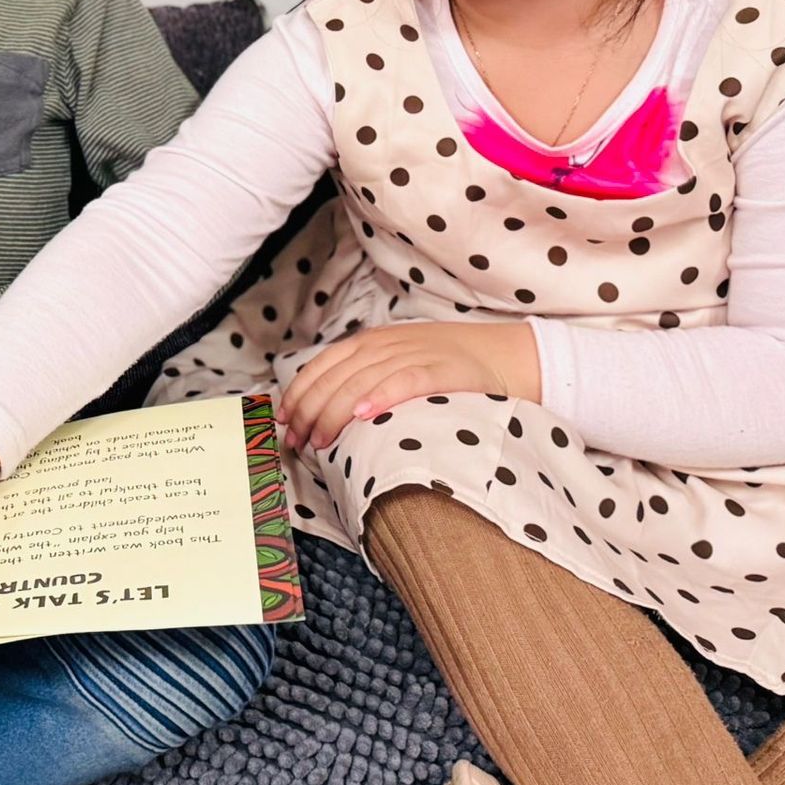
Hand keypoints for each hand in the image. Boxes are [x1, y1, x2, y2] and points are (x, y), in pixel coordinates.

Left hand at [279, 321, 539, 451]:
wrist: (501, 356)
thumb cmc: (441, 367)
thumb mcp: (395, 362)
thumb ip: (362, 377)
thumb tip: (319, 410)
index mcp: (369, 342)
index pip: (321, 365)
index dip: (298, 393)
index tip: (283, 421)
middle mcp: (385, 345)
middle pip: (335, 377)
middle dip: (309, 411)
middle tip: (297, 442)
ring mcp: (413, 356)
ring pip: (361, 381)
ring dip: (334, 412)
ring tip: (319, 439)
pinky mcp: (441, 371)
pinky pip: (405, 381)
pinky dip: (381, 396)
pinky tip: (363, 414)